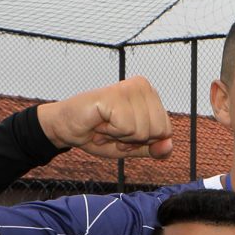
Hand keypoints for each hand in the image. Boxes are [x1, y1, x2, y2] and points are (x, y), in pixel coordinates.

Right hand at [36, 78, 173, 160]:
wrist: (65, 128)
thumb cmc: (98, 134)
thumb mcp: (132, 147)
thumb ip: (153, 149)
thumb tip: (168, 146)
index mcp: (151, 95)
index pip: (166, 132)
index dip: (143, 141)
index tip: (123, 132)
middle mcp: (143, 86)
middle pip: (158, 132)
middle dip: (133, 140)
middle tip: (112, 129)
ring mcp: (129, 88)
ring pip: (143, 131)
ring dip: (120, 136)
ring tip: (105, 125)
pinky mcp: (115, 95)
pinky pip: (127, 128)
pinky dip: (111, 132)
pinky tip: (99, 122)